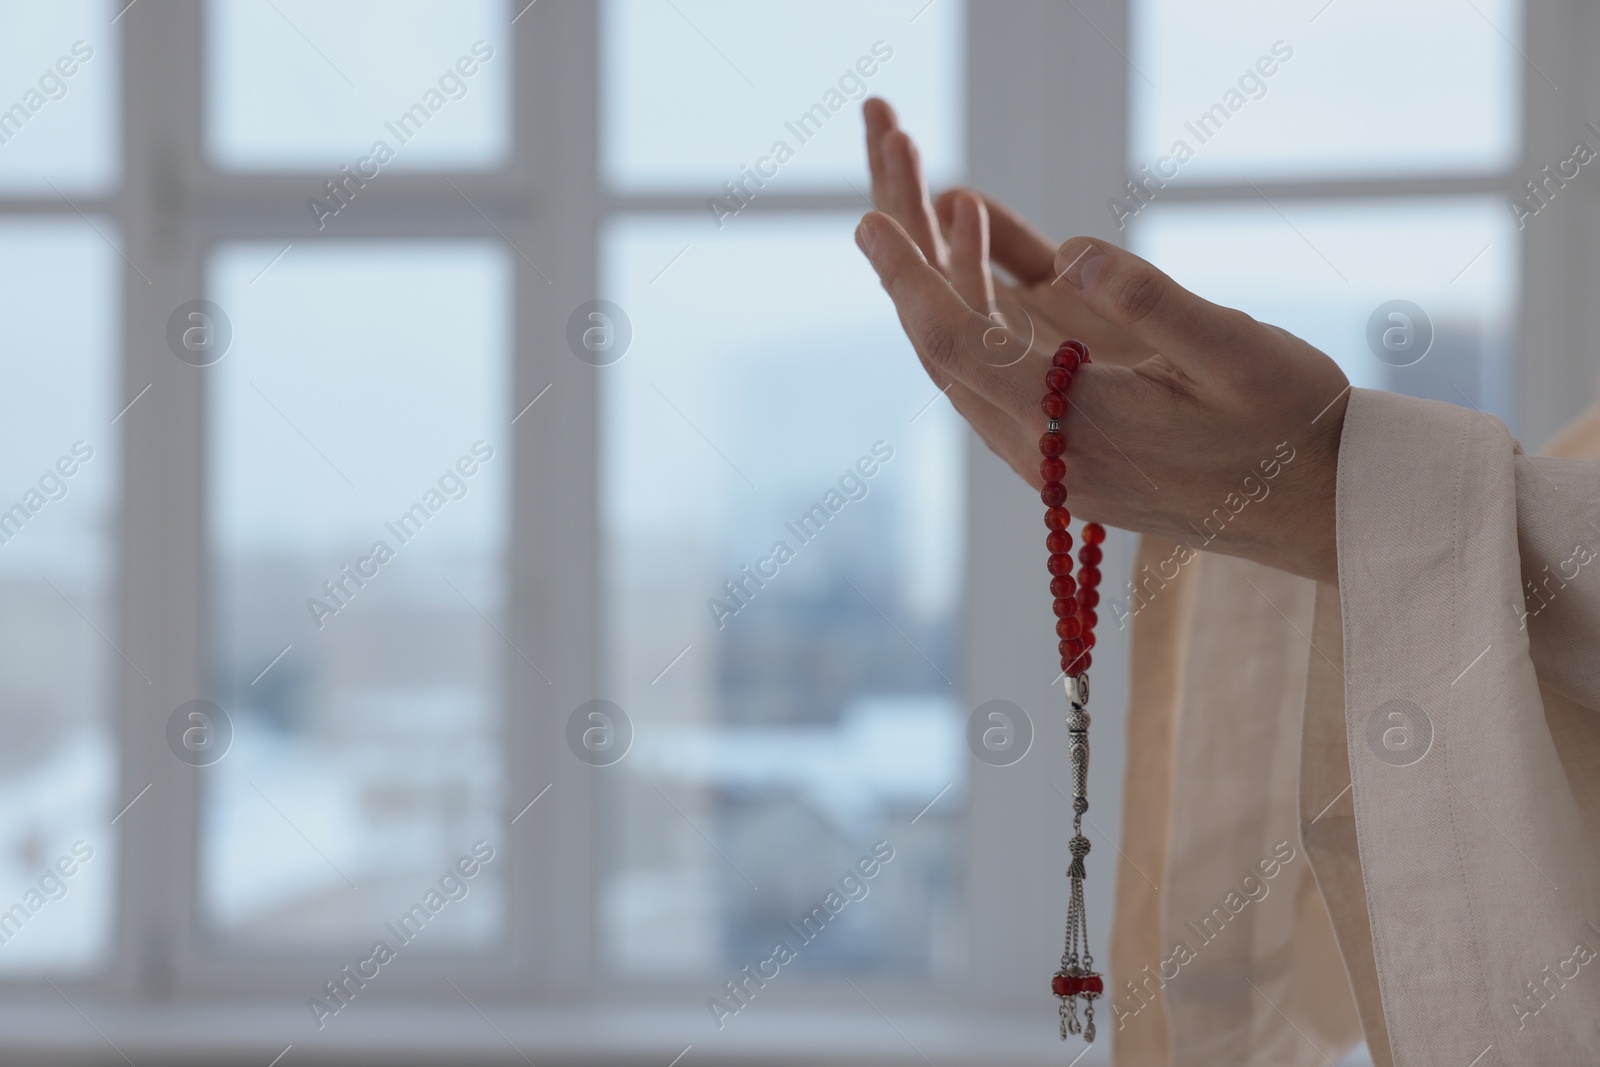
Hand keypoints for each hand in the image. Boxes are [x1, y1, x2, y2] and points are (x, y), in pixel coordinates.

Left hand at [857, 100, 1349, 583]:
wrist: (1322, 513)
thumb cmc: (1293, 430)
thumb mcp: (1239, 353)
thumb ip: (1154, 302)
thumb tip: (1066, 255)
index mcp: (1075, 428)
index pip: (959, 345)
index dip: (907, 280)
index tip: (868, 222)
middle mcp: (1044, 452)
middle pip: (947, 349)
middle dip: (913, 263)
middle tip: (888, 176)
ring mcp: (1053, 458)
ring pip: (970, 363)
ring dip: (948, 282)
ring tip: (940, 198)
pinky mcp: (1070, 453)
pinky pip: (1003, 376)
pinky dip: (985, 312)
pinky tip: (989, 250)